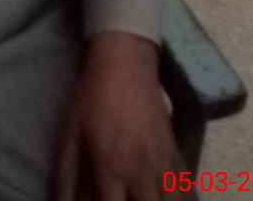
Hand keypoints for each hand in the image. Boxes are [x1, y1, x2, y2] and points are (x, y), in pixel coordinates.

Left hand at [54, 32, 180, 199]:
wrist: (125, 64)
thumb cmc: (92, 100)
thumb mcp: (70, 137)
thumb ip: (66, 179)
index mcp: (112, 169)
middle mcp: (142, 174)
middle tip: (122, 199)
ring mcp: (164, 167)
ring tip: (141, 197)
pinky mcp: (177, 157)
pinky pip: (186, 192)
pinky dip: (179, 199)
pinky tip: (165, 197)